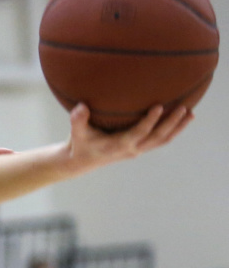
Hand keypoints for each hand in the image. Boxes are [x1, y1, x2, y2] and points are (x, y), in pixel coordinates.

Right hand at [66, 102, 191, 173]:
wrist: (82, 161)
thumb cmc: (80, 143)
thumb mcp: (77, 133)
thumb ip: (78, 120)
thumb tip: (80, 107)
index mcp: (118, 145)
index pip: (138, 133)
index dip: (150, 121)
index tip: (159, 107)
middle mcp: (131, 149)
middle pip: (157, 137)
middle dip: (171, 123)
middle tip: (183, 108)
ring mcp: (138, 149)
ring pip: (162, 140)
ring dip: (177, 128)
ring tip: (190, 114)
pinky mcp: (140, 147)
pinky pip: (160, 140)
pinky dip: (172, 131)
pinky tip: (181, 119)